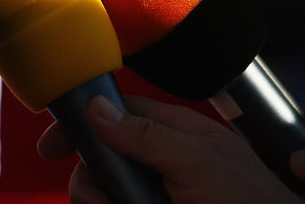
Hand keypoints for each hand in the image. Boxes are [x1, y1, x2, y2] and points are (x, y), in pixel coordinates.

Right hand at [38, 94, 300, 203]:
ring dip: (102, 199)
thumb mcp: (198, 164)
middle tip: (102, 198)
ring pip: (107, 191)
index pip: (117, 113)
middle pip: (103, 161)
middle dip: (92, 182)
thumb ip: (148, 135)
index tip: (51, 146)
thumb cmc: (252, 202)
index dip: (82, 126)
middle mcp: (164, 160)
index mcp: (176, 133)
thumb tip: (99, 109)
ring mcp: (161, 191)